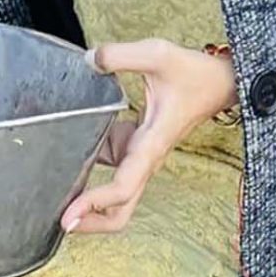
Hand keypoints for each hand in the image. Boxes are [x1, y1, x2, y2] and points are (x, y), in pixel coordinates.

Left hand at [62, 41, 235, 234]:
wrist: (220, 82)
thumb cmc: (195, 74)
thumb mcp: (157, 54)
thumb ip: (119, 55)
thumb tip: (89, 61)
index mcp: (151, 146)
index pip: (122, 188)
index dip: (93, 204)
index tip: (68, 215)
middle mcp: (146, 159)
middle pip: (121, 210)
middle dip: (91, 222)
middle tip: (60, 220)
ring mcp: (142, 156)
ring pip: (117, 194)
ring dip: (90, 201)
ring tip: (55, 192)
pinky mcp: (138, 147)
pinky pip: (113, 165)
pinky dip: (92, 167)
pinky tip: (69, 150)